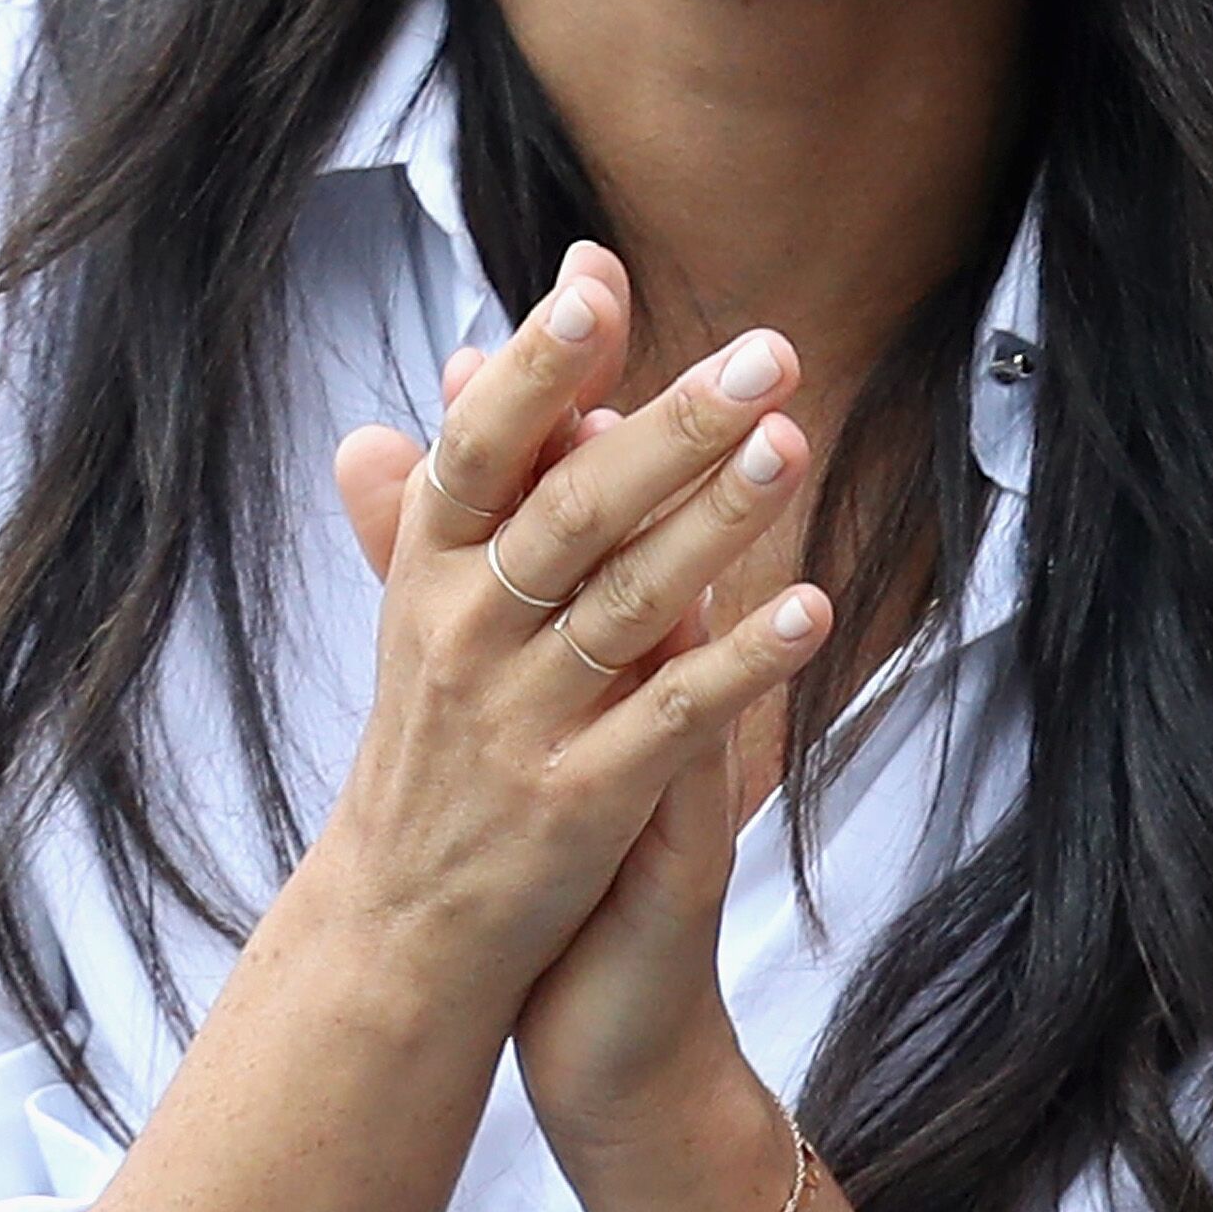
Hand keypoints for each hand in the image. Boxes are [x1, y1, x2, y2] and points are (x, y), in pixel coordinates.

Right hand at [328, 243, 831, 1071]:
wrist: (401, 928)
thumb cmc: (437, 734)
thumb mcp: (425, 599)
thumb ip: (466, 475)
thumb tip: (470, 345)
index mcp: (428, 571)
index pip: (479, 448)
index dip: (535, 367)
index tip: (594, 283)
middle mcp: (463, 636)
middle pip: (574, 510)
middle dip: (674, 424)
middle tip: (769, 350)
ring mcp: (520, 723)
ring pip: (630, 604)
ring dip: (719, 520)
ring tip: (794, 445)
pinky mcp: (579, 805)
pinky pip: (673, 718)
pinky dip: (742, 660)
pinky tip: (811, 610)